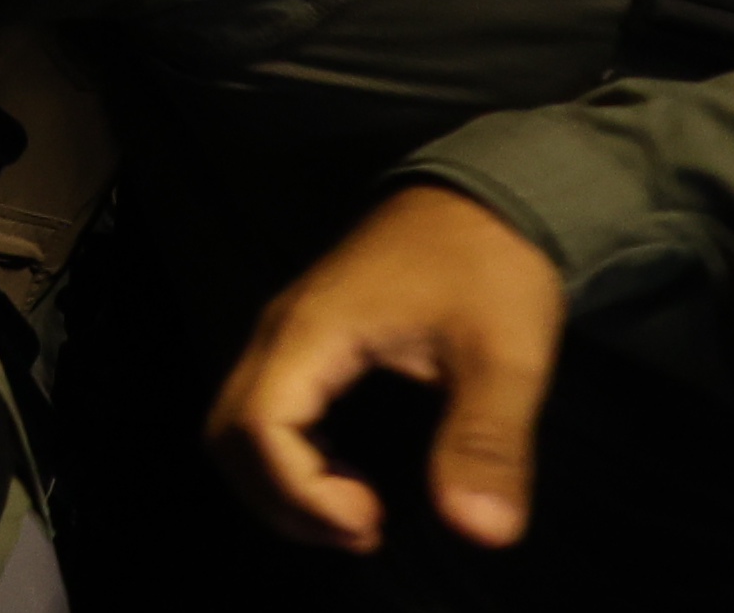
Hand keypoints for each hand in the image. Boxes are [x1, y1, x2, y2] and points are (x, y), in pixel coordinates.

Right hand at [209, 184, 563, 555]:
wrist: (483, 198)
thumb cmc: (489, 269)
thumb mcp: (505, 357)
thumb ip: (487, 441)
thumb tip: (481, 534)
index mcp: (313, 332)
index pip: (257, 427)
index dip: (303, 493)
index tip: (376, 524)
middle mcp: (280, 334)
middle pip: (228, 433)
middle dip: (282, 501)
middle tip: (364, 533)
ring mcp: (287, 336)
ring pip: (236, 426)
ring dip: (282, 487)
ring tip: (359, 519)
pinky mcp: (306, 343)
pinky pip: (265, 412)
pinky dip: (292, 464)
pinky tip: (354, 484)